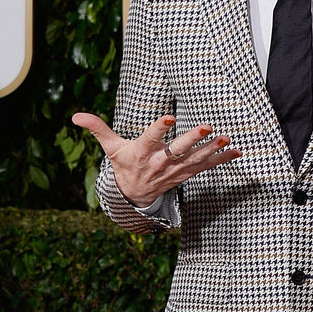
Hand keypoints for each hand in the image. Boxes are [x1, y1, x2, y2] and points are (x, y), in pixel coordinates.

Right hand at [72, 111, 239, 207]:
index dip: (158, 130)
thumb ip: (97, 128)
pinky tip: (237, 151)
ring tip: (228, 139)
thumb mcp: (111, 148)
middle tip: (208, 128)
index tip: (168, 119)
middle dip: (193, 140)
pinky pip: (206, 167)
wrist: (135, 195)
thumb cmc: (125, 165)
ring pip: (196, 159)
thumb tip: (75, 116)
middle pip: (178, 151)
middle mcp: (161, 163)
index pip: (149, 139)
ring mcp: (176, 171)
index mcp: (142, 153)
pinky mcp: (187, 174)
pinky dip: (222, 159)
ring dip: (213, 150)